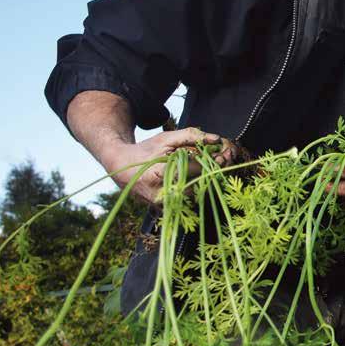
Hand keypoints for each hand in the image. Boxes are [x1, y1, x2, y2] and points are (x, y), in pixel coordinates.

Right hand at [107, 127, 238, 206]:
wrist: (122, 167)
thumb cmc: (145, 151)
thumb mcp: (166, 139)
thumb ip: (191, 136)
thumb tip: (216, 139)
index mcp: (161, 174)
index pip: (195, 170)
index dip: (212, 162)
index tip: (223, 155)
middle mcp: (162, 193)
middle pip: (198, 184)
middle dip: (213, 172)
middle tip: (223, 160)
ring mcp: (163, 204)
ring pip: (194, 194)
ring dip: (206, 181)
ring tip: (211, 167)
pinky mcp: (164, 209)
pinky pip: (187, 199)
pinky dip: (196, 187)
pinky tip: (200, 177)